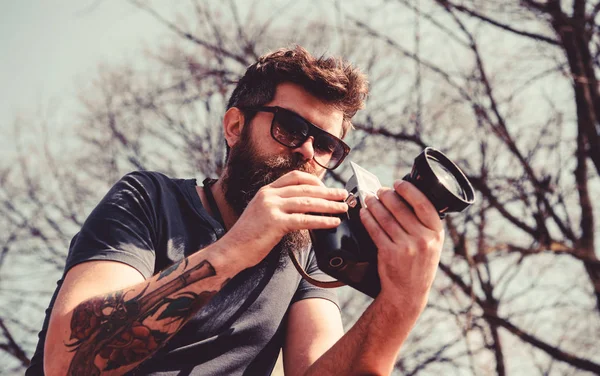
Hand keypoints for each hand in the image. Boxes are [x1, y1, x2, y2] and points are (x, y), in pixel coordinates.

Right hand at [223, 170, 348, 266]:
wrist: (231, 251)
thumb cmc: (248, 237)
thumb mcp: (263, 214)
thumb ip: (280, 208)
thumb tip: (303, 209)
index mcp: (266, 191)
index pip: (295, 177)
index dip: (315, 181)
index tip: (327, 188)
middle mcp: (269, 195)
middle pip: (305, 189)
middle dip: (328, 192)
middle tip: (343, 195)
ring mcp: (271, 207)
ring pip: (307, 202)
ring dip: (329, 205)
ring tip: (343, 208)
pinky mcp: (274, 222)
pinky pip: (304, 219)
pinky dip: (321, 221)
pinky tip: (332, 223)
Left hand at [360, 180, 444, 314]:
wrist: (409, 292)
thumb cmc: (420, 263)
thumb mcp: (432, 244)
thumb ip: (425, 224)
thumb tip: (408, 196)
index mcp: (436, 233)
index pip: (423, 204)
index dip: (409, 190)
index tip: (398, 183)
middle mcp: (423, 239)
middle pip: (401, 208)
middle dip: (387, 195)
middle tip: (380, 190)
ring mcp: (406, 247)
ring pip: (386, 218)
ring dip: (375, 204)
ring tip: (370, 198)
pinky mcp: (389, 254)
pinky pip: (375, 230)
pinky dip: (368, 219)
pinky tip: (364, 213)